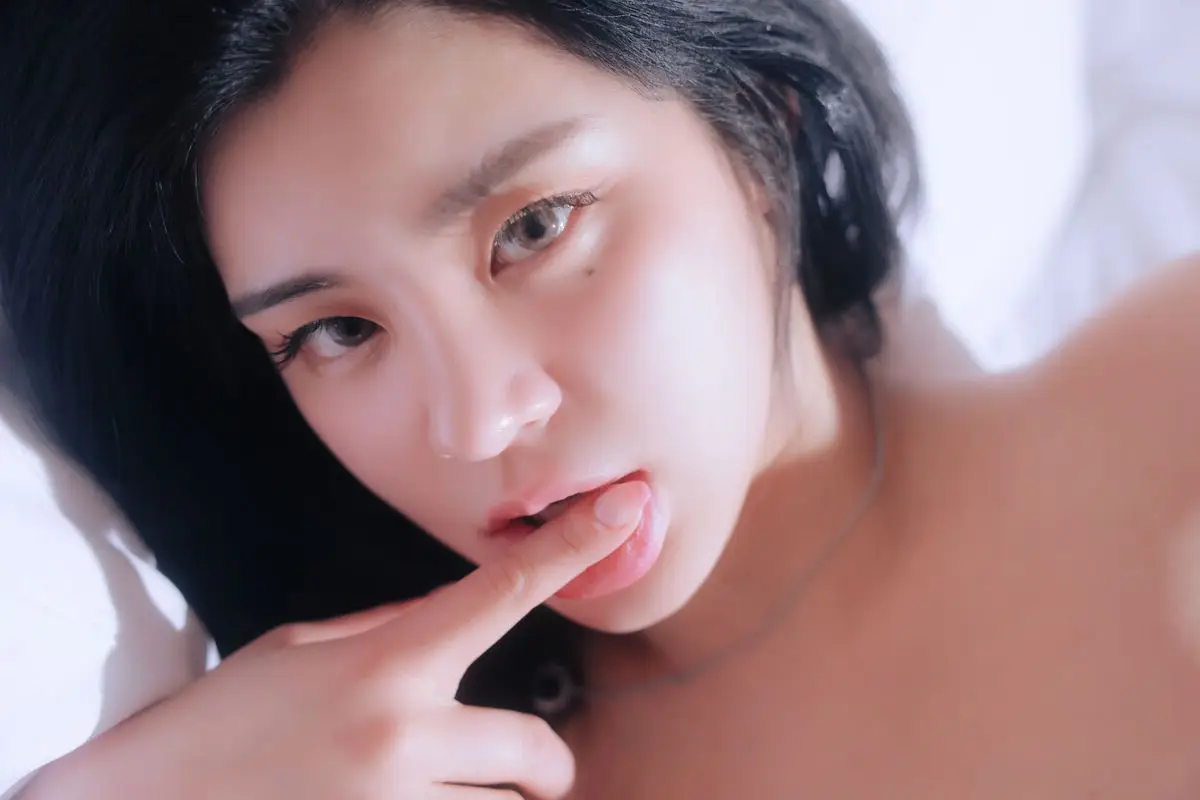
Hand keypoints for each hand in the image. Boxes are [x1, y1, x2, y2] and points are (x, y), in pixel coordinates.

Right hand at [23, 480, 650, 799]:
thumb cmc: (225, 717)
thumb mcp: (307, 648)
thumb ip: (394, 633)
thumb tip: (459, 620)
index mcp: (389, 661)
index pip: (503, 591)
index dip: (573, 547)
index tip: (628, 509)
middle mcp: (404, 733)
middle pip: (538, 754)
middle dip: (542, 768)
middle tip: (522, 768)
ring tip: (436, 792)